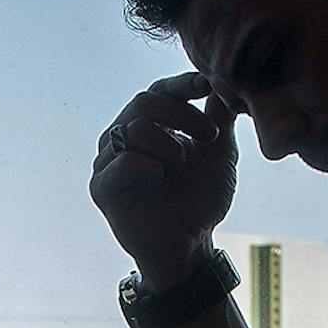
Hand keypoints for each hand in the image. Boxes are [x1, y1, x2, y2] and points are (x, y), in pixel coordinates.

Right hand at [90, 72, 238, 289]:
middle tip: (210, 137)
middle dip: (182, 115)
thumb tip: (226, 82)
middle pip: (143, 102)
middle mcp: (122, 138)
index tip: (207, 86)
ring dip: (170, 146)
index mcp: (148, 126)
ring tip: (183, 169)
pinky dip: (150, 167)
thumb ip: (219, 118)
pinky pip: (123, 161)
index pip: (158, 91)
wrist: (191, 245)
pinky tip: (161, 179)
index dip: (182, 85)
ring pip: (134, 129)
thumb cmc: (202, 199)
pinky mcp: (101, 188)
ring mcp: (108, 162)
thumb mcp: (220, 153)